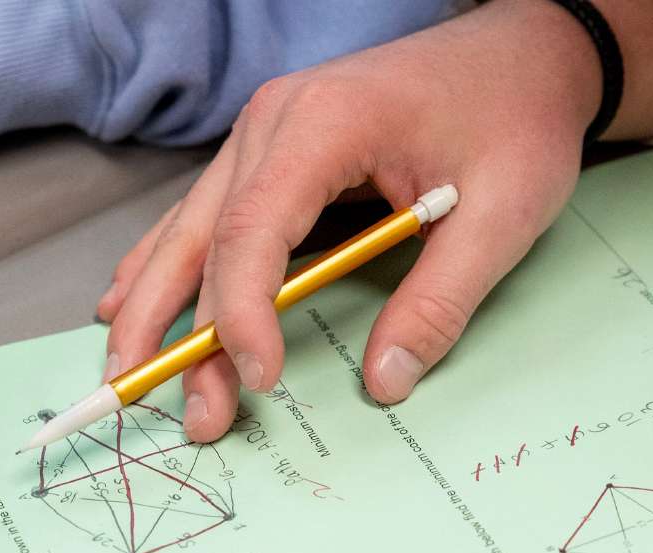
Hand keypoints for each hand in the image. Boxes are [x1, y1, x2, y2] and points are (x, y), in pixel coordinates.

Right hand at [97, 0, 652, 441]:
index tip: (257, 378)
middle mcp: (272, 122)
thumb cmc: (515, 118)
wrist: (524, 52)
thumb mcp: (504, 212)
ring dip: (157, 304)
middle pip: (202, 235)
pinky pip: (204, 213)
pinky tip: (129, 296)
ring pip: (190, 228)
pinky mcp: (270, 151)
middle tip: (161, 401)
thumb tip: (385, 381)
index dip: (243, 313)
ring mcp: (263, 134)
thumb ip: (441, 300)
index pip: (253, 230)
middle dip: (171, 325)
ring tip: (129, 368)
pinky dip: (166, 262)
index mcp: (324, 124)